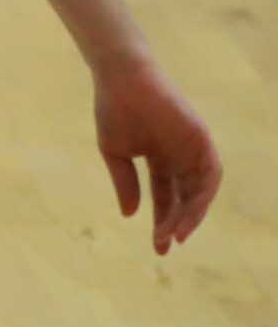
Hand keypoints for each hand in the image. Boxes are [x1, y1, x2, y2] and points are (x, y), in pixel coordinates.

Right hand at [93, 53, 221, 253]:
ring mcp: (192, 148)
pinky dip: (205, 192)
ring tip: (178, 233)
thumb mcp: (116, 153)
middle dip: (176, 223)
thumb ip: (126, 183)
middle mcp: (179, 157)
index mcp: (158, 160)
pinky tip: (192, 209)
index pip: (164, 198)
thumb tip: (131, 214)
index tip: (158, 247)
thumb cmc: (113, 111)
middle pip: (183, 199)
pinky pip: (211, 172)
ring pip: (199, 190)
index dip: (162, 222)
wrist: (122, 79)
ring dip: (192, 213)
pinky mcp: (201, 138)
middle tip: (166, 244)